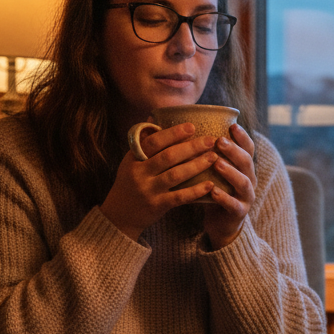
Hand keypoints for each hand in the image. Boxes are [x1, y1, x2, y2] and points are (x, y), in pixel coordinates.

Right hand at [100, 123, 218, 239]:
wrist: (119, 215)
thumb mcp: (130, 161)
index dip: (173, 133)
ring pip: (176, 175)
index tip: (192, 126)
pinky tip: (210, 184)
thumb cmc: (129, 183)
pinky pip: (179, 197)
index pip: (153, 141)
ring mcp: (148, 190)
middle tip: (210, 140)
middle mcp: (140, 173)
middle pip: (168, 156)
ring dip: (197, 165)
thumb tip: (153, 117)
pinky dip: (195, 191)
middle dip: (191, 147)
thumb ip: (143, 142)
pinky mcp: (157, 206)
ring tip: (213, 157)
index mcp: (134, 158)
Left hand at [201, 123, 256, 248]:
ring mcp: (246, 197)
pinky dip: (223, 197)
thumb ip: (209, 154)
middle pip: (246, 162)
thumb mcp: (214, 171)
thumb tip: (187, 131)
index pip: (248, 148)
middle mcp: (249, 179)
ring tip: (217, 163)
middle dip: (233, 150)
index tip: (232, 125)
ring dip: (230, 172)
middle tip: (219, 141)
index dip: (242, 137)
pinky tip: (212, 191)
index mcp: (244, 167)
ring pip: (243, 182)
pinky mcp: (239, 212)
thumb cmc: (214, 190)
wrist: (220, 223)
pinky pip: (233, 204)